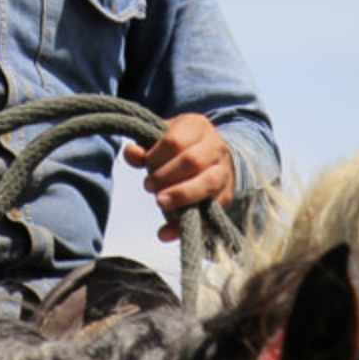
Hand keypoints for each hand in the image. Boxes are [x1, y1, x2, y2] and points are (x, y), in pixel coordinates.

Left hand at [122, 112, 235, 241]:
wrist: (214, 157)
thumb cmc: (181, 148)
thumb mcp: (162, 140)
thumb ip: (144, 147)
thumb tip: (132, 154)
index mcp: (197, 127)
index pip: (175, 140)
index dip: (156, 155)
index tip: (146, 164)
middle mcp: (215, 147)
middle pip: (192, 161)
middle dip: (166, 176)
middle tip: (149, 186)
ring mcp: (224, 171)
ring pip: (208, 183)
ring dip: (181, 195)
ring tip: (160, 202)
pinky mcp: (226, 196)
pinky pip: (210, 212)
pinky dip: (185, 225)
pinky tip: (166, 232)